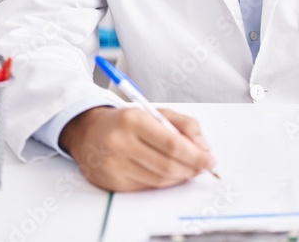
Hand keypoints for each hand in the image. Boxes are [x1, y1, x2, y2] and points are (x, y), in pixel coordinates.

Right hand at [59, 106, 216, 191]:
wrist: (88, 132)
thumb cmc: (125, 121)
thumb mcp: (154, 112)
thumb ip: (183, 124)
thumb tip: (203, 146)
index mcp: (133, 120)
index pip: (172, 144)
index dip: (196, 155)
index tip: (210, 159)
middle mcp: (120, 143)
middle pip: (167, 165)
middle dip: (192, 168)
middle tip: (204, 166)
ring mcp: (114, 165)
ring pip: (159, 180)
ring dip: (181, 177)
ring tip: (190, 170)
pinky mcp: (112, 182)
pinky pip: (147, 187)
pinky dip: (164, 183)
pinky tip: (171, 175)